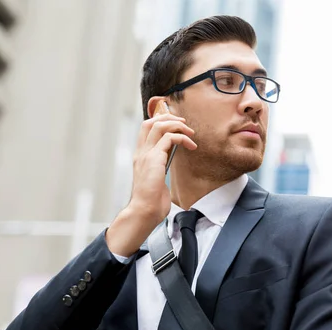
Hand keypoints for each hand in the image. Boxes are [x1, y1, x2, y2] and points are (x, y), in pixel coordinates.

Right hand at [106, 113, 195, 256]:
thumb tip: (170, 163)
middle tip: (184, 123)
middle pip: (150, 122)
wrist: (144, 211)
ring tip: (190, 132)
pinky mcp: (154, 158)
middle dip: (168, 117)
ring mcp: (146, 154)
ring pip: (159, 125)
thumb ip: (160, 168)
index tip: (175, 125)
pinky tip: (191, 146)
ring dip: (177, 125)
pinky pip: (170, 138)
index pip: (145, 130)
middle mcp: (141, 153)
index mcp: (140, 157)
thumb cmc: (151, 202)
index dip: (160, 122)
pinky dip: (182, 138)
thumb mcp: (156, 180)